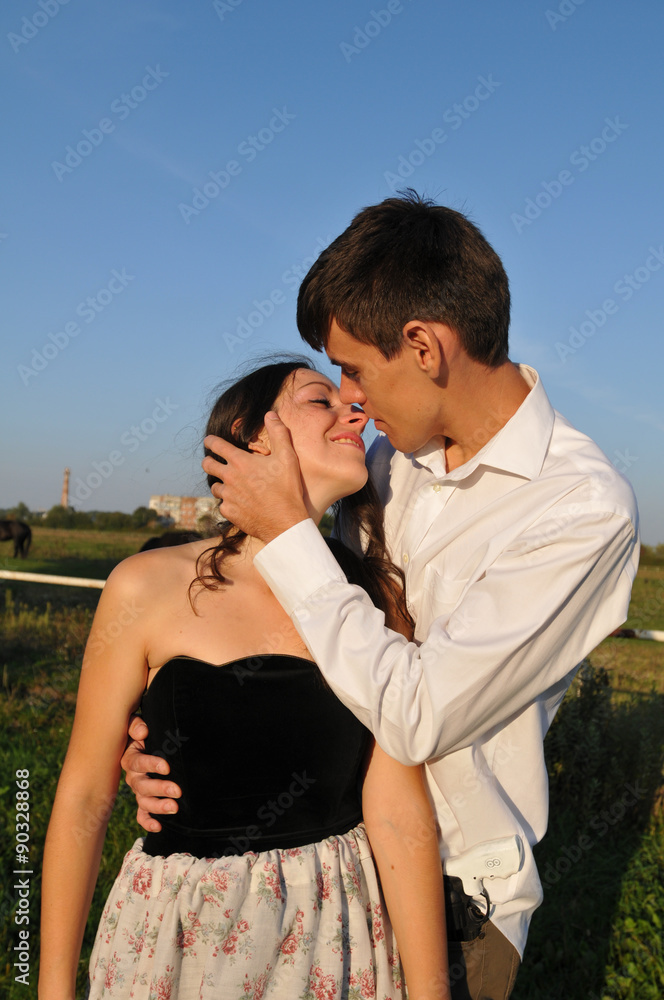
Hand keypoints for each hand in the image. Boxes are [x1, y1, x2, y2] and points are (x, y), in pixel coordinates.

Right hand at [120, 715, 180, 832]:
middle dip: (160, 789)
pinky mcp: (144, 799)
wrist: (145, 742)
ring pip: (143, 801)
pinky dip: (148, 821)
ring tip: (174, 808)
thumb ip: (136, 725)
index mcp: (130, 757)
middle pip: (142, 786)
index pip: (138, 762)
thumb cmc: (142, 732)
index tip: (167, 767)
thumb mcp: (136, 725)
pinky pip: (142, 813)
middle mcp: (132, 776)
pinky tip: (159, 827)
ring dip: (158, 806)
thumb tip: (142, 731)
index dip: (151, 765)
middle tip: (177, 791)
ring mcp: (138, 789)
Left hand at [202, 411, 308, 541]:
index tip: (208, 440)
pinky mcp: (229, 512)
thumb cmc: (287, 488)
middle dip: (208, 460)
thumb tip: (270, 414)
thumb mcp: (287, 457)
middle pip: (207, 465)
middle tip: (213, 461)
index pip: (216, 445)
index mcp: (240, 462)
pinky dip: (228, 502)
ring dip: (220, 483)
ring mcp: (228, 496)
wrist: (285, 522)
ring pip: (214, 486)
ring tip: (230, 485)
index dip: (210, 440)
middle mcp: (230, 478)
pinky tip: (239, 503)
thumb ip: (278, 432)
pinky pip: (222, 504)